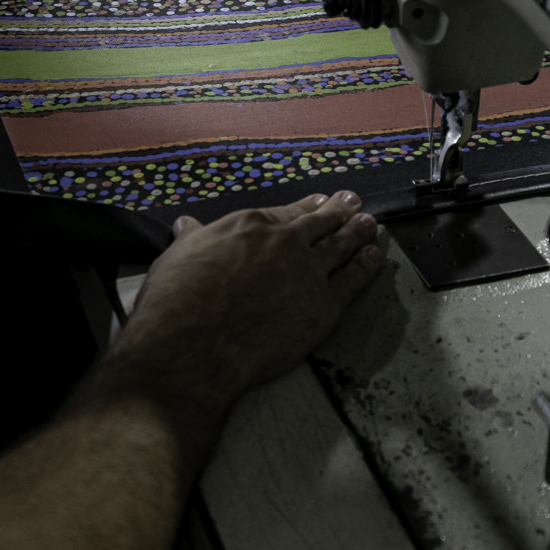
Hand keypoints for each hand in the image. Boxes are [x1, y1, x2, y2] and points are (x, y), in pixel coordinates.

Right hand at [114, 192, 384, 420]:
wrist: (191, 347)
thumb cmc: (176, 304)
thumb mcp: (175, 258)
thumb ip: (191, 239)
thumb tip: (186, 225)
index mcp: (249, 226)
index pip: (287, 213)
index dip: (307, 208)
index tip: (320, 202)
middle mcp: (284, 243)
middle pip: (321, 224)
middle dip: (340, 212)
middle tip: (354, 203)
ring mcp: (307, 273)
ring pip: (341, 246)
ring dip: (359, 233)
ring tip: (371, 225)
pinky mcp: (322, 307)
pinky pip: (352, 281)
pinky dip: (366, 266)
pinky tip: (374, 258)